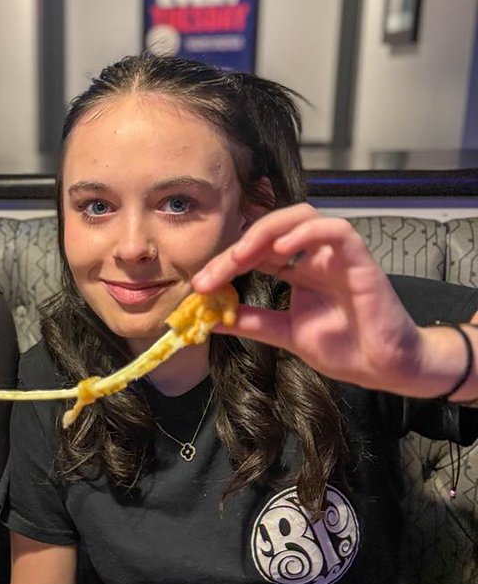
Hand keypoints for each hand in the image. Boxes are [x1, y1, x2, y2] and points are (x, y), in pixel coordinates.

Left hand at [191, 204, 466, 398]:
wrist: (384, 368)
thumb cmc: (343, 348)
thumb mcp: (284, 333)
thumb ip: (251, 321)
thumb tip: (210, 318)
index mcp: (297, 269)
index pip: (255, 251)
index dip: (225, 262)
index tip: (199, 286)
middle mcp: (315, 256)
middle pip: (271, 228)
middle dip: (237, 246)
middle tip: (212, 274)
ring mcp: (338, 255)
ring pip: (303, 215)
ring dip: (266, 230)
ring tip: (240, 256)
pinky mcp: (361, 259)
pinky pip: (336, 230)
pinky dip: (307, 232)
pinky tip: (283, 250)